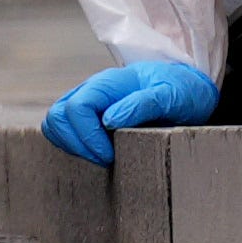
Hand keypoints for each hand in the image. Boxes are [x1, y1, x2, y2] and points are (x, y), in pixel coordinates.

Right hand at [40, 56, 220, 162]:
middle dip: (76, 143)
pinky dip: (70, 142)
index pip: (76, 108)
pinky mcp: (88, 113)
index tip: (110, 155)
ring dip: (71, 143)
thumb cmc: (181, 90)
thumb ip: (141, 104)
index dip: (87, 136)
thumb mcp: (171, 96)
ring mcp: (87, 100)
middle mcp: (91, 89)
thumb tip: (109, 120)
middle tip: (105, 159)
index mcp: (108, 83)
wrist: (187, 86)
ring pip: (55, 121)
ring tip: (100, 156)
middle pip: (58, 114)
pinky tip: (95, 151)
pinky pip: (62, 127)